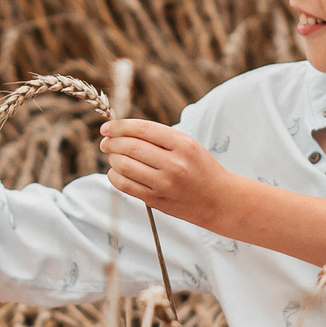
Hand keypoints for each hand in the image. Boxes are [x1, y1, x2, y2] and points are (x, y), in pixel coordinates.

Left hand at [101, 118, 234, 227]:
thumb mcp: (188, 145)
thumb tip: (123, 130)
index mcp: (183, 144)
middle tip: (106, 142)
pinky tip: (116, 172)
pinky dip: (114, 176)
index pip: (143, 129)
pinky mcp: (156, 200)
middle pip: (130, 147)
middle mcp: (174, 163)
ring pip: (124, 166)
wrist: (219, 200)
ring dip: (112, 158)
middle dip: (111, 142)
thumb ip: (160, 137)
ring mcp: (164, 184)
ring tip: (113, 156)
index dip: (120, 126)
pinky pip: (125, 185)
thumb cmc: (201, 168)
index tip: (108, 127)